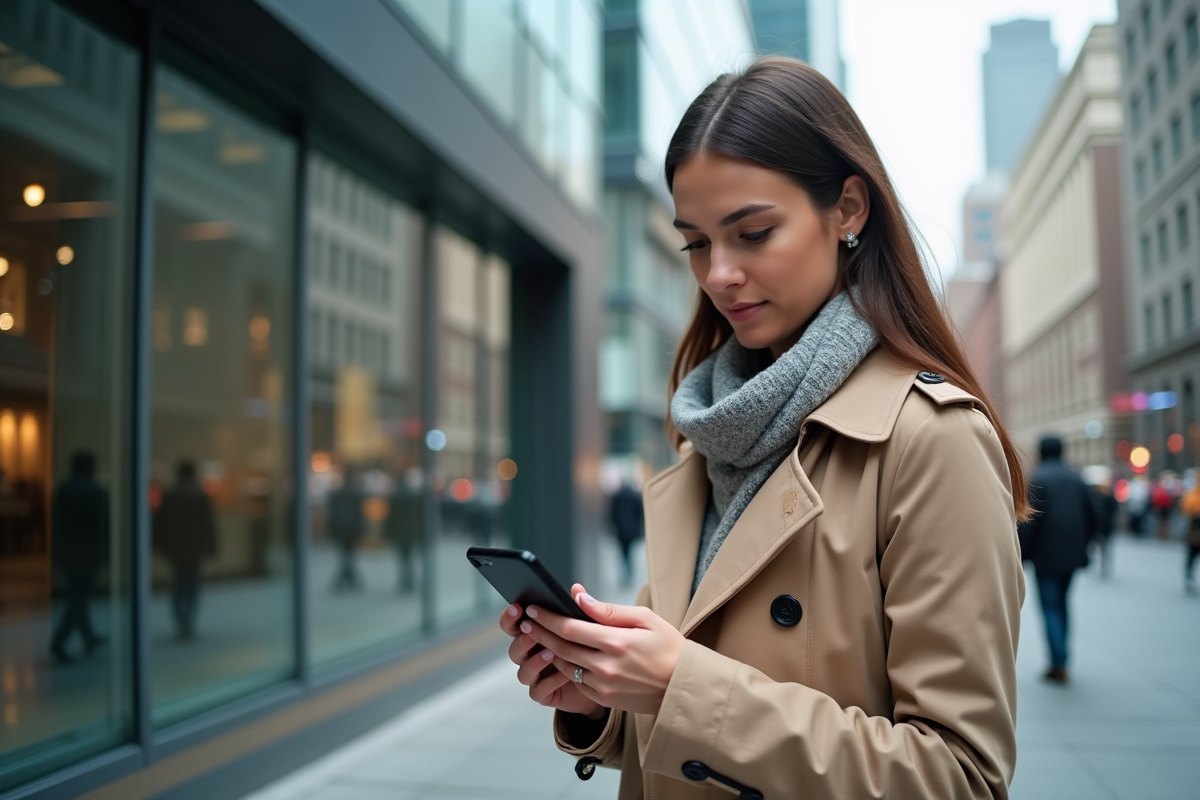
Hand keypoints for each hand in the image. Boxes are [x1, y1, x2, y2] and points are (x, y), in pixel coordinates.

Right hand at [499, 602, 604, 717]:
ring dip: (534, 661)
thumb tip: (577, 590)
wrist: (612, 681)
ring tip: (550, 652)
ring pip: (523, 672)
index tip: (518, 608)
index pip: (516, 623)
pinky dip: (550, 682)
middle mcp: (533, 654)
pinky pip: (539, 691)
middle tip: (531, 629)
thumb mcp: (596, 626)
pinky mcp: (547, 694)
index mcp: (539, 633)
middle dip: (521, 638)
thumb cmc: (598, 649)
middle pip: (514, 648)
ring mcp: (538, 675)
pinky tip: (565, 674)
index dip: (511, 616)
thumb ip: (584, 609)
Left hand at [524, 584, 686, 715]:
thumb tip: (579, 596)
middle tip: (524, 621)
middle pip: (561, 647)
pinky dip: (565, 668)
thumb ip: (609, 610)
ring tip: (536, 637)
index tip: (533, 609)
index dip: (547, 618)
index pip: (570, 628)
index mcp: (617, 642)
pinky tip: (559, 656)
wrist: (683, 687)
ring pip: (566, 666)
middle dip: (539, 632)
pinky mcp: (605, 699)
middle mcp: (607, 666)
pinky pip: (578, 681)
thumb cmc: (668, 647)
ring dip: (549, 651)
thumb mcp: (645, 618)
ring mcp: (604, 685)